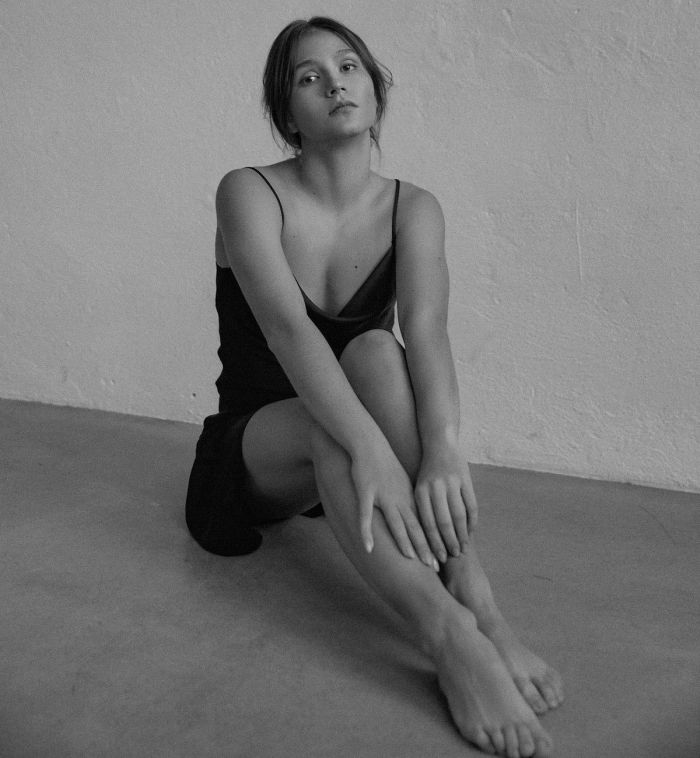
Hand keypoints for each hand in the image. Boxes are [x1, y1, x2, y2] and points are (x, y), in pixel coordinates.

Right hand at [350, 445, 438, 570]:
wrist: (370, 444)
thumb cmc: (385, 465)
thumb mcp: (403, 483)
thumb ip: (408, 501)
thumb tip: (417, 518)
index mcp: (410, 497)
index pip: (426, 523)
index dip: (434, 541)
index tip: (442, 558)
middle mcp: (400, 499)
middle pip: (415, 527)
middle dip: (425, 547)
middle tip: (435, 566)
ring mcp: (383, 497)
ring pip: (396, 523)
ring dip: (404, 543)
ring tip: (411, 560)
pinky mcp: (366, 493)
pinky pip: (365, 517)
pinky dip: (367, 533)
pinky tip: (369, 548)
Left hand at [414, 444, 477, 561]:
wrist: (440, 444)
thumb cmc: (426, 473)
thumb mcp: (418, 487)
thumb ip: (421, 509)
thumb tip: (423, 541)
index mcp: (420, 491)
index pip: (427, 523)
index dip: (433, 543)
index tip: (437, 558)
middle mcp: (436, 487)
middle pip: (443, 522)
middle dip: (448, 542)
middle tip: (452, 557)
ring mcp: (452, 483)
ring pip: (459, 515)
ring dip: (462, 534)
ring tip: (462, 548)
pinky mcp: (466, 479)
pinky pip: (471, 505)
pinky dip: (472, 521)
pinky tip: (470, 532)